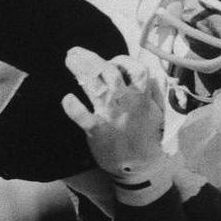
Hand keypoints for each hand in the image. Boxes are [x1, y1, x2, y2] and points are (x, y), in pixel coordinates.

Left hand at [61, 47, 164, 174]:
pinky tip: (67, 98)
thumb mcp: (154, 110)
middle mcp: (126, 102)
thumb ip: (148, 90)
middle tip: (73, 52)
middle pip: (108, 72)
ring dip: (80, 70)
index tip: (108, 61)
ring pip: (95, 86)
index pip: (135, 68)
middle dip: (90, 58)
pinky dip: (74, 107)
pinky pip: (84, 117)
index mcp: (142, 96)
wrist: (141, 167)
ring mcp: (111, 116)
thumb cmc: (145, 137)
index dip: (120, 60)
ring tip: (69, 61)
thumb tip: (142, 74)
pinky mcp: (98, 131)